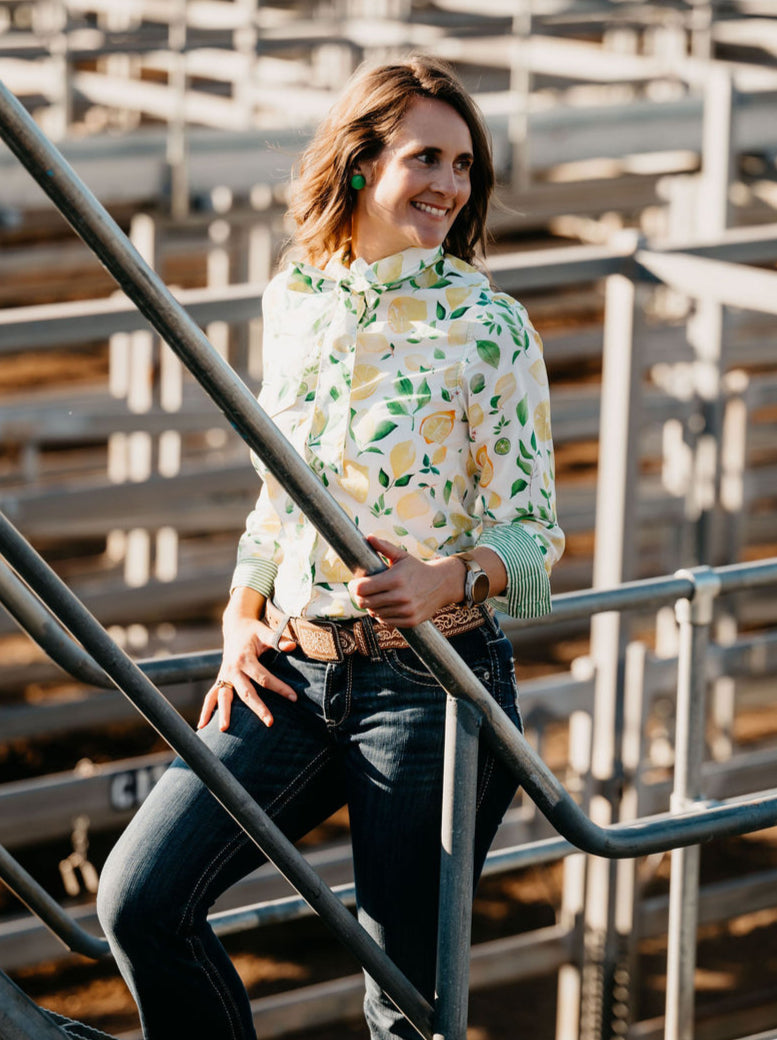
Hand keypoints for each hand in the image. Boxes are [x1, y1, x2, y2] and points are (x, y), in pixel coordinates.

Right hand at [198, 591, 296, 731]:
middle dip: (258, 708)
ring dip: (224, 713)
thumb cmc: (253, 631)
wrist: (235, 626)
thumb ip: (278, 640)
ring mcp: (224, 676)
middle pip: (245, 692)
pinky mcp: (220, 680)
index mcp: (245, 658)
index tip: (294, 698)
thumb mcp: (265, 632)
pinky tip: (202, 726)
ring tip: (224, 729)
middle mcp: (232, 669)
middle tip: (270, 722)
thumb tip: (292, 646)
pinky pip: (211, 696)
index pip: (263, 677)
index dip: (279, 688)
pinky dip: (206, 710)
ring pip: (224, 697)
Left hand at [348, 535, 464, 627]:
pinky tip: (384, 606)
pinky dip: (381, 615)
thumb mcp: (402, 556)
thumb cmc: (417, 568)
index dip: (354, 586)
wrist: (442, 584)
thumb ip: (384, 547)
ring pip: (374, 613)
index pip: (362, 588)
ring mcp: (406, 611)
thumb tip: (368, 537)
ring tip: (374, 597)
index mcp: (395, 579)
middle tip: (360, 591)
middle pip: (365, 602)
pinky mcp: (410, 621)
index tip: (354, 583)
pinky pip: (385, 621)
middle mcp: (400, 597)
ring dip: (370, 606)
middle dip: (359, 597)